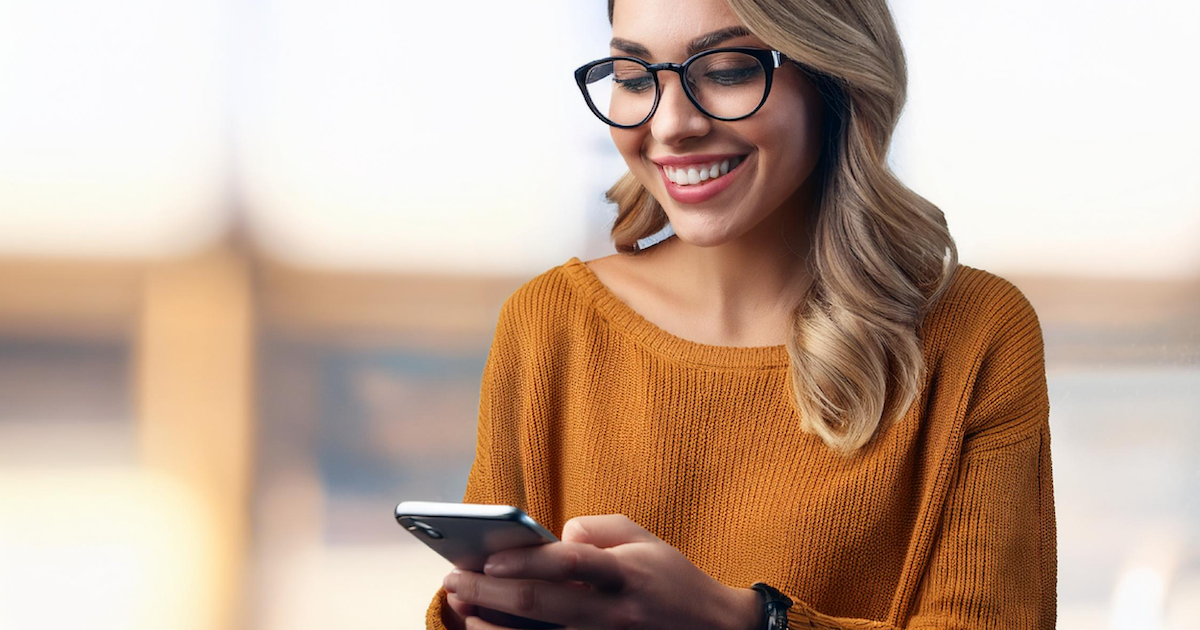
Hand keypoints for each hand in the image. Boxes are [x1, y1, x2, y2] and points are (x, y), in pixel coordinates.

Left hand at [441, 514, 761, 629]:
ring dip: (492, 626)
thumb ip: (597, 529)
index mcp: (624, 573)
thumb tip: (553, 536)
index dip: (526, 561)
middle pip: (539, 604)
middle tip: (452, 581)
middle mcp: (611, 611)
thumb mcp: (644, 539)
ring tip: (461, 609)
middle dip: (488, 593)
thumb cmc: (672, 580)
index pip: (569, 563)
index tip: (486, 559)